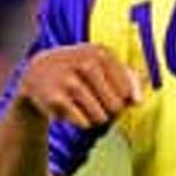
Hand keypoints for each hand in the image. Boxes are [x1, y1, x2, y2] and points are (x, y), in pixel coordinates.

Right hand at [16, 44, 141, 127]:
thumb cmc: (80, 72)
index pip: (127, 92)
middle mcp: (85, 62)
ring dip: (97, 118)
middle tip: (98, 102)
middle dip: (111, 111)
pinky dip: (82, 122)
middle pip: (117, 106)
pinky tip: (72, 109)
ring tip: (86, 106)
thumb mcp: (104, 65)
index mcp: (101, 52)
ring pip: (101, 117)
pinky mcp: (55, 98)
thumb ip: (129, 79)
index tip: (112, 93)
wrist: (37, 73)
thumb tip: (138, 101)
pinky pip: (83, 123)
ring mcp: (68, 80)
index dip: (123, 99)